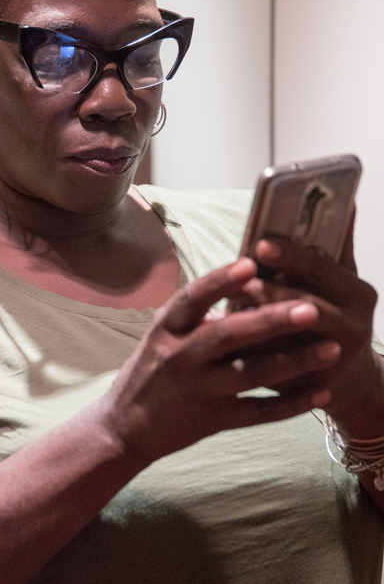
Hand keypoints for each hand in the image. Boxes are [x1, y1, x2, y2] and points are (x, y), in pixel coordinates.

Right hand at [98, 258, 340, 462]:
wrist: (125, 426)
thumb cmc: (150, 371)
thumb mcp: (162, 335)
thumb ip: (197, 314)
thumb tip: (245, 283)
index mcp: (166, 329)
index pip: (192, 298)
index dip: (220, 281)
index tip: (251, 264)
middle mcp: (180, 357)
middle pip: (228, 335)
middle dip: (271, 320)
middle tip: (310, 308)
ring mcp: (197, 391)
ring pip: (250, 375)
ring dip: (294, 362)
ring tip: (331, 348)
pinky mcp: (212, 421)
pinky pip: (258, 412)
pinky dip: (291, 404)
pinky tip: (321, 393)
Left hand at [244, 231, 383, 437]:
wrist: (348, 379)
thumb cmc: (337, 316)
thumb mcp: (341, 280)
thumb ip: (336, 244)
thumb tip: (345, 198)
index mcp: (356, 293)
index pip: (321, 268)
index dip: (291, 256)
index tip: (260, 243)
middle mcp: (352, 326)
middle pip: (307, 306)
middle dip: (272, 293)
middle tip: (242, 281)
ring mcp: (334, 360)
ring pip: (293, 342)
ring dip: (261, 327)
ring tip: (232, 311)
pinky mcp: (314, 388)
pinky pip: (280, 372)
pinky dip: (256, 358)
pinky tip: (230, 346)